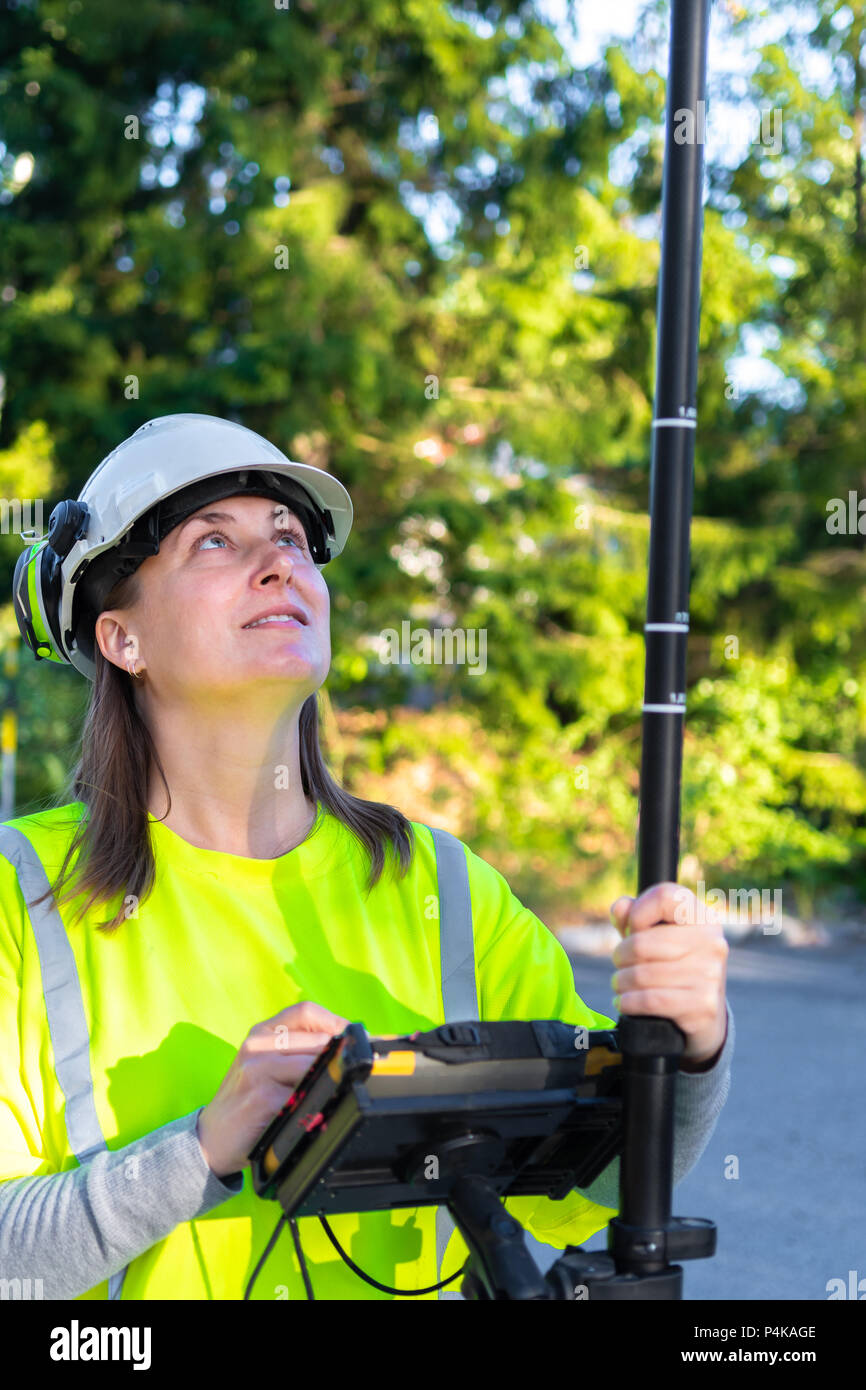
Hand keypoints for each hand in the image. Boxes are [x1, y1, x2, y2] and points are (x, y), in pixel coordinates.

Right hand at [196, 1000, 349, 1177]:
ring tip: (335, 1093)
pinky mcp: (263, 1098)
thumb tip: (348, 1046)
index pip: (306, 1011)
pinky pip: (304, 1094)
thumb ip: (298, 1050)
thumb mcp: (266, 1065)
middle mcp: (257, 1045)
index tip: (354, 1041)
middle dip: (342, 1056)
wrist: (211, 1138)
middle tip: (356, 1071)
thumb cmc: (248, 1100)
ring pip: (315, 1065)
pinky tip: (317, 1111)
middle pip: (317, 1038)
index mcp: (262, 1032)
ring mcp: (258, 1070)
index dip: (336, 1023)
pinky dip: (318, 1103)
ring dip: (331, 1080)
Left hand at [609, 883, 728, 1067]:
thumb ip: (635, 917)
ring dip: (621, 982)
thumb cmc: (675, 968)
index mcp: (702, 918)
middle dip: (621, 956)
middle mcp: (711, 942)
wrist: (706, 1017)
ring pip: (641, 975)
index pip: (665, 896)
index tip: (633, 929)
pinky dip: (628, 1002)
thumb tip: (620, 908)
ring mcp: (710, 974)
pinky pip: (649, 1000)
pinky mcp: (703, 1005)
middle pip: (642, 943)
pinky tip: (624, 1002)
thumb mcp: (657, 937)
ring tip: (621, 985)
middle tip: (621, 964)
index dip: (638, 912)